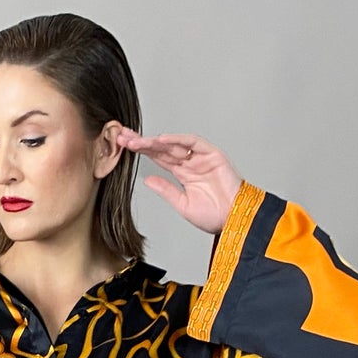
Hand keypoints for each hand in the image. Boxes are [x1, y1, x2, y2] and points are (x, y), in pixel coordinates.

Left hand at [114, 128, 242, 235]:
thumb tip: (148, 180)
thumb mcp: (182, 205)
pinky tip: (161, 140)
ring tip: (137, 140)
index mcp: (183, 174)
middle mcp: (191, 162)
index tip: (125, 147)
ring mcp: (201, 157)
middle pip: (163, 148)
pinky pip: (193, 143)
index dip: (142, 151)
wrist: (234, 221)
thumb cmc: (214, 216)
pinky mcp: (212, 155)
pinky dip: (178, 140)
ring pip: (174, 144)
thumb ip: (166, 190)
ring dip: (155, 141)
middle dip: (143, 142)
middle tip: (124, 137)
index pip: (159, 158)